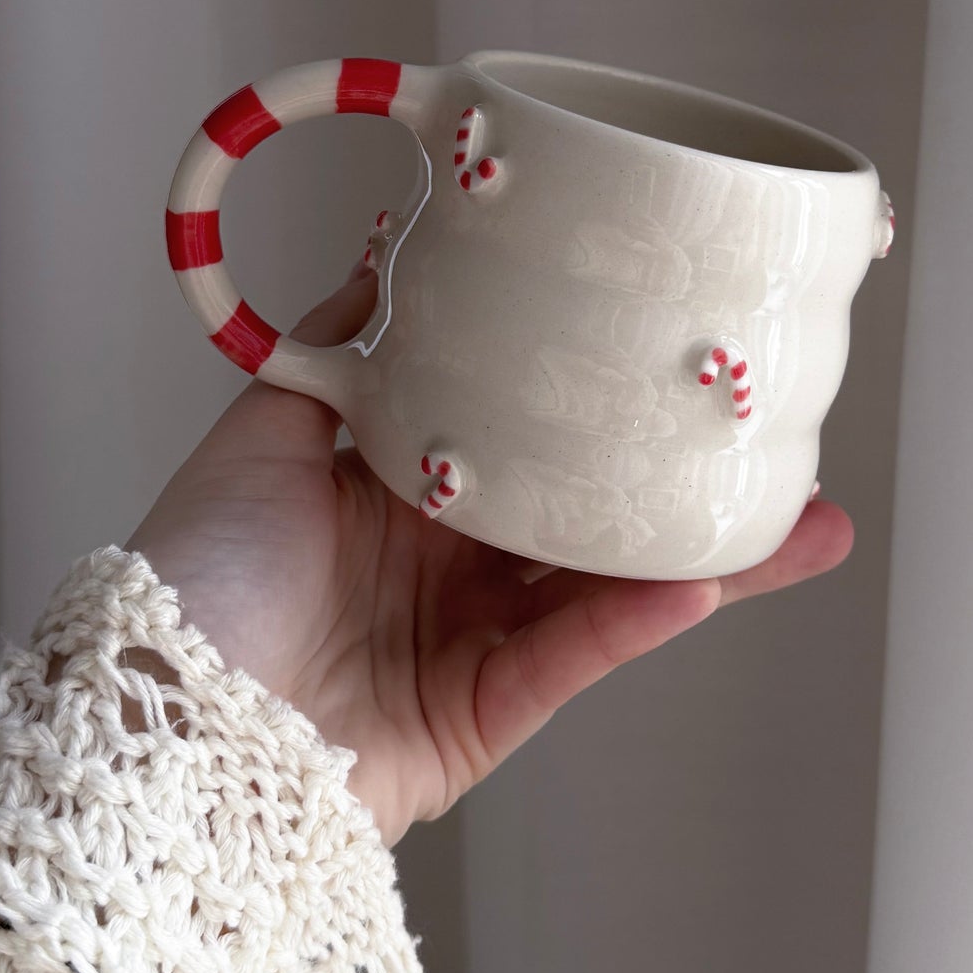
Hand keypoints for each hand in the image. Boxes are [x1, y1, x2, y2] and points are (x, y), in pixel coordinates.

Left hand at [130, 264, 853, 845]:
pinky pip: (572, 659)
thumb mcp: (265, 432)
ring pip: (609, 591)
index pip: (527, 443)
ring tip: (808, 526)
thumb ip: (343, 353)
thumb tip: (388, 252)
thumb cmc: (198, 574)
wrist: (163, 717)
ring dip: (712, 563)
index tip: (677, 370)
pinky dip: (635, 620)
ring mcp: (471, 647)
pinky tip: (703, 578)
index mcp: (401, 497)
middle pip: (591, 520)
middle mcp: (446, 569)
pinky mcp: (483, 721)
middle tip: (785, 452)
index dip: (600, 409)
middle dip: (690, 490)